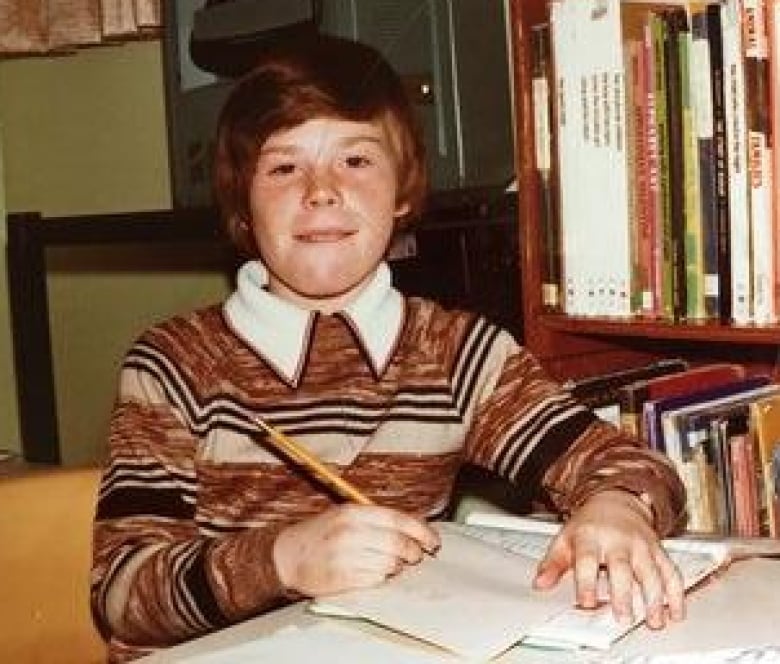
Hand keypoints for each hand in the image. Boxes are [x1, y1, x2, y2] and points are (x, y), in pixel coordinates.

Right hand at [272, 504, 439, 596]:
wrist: (287, 555)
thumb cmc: (320, 534)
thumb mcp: (345, 515)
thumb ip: (377, 519)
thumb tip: (414, 526)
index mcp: (353, 512)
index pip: (398, 519)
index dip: (421, 531)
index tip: (433, 540)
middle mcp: (350, 532)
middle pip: (398, 543)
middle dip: (414, 552)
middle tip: (417, 556)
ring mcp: (345, 556)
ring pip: (389, 564)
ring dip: (398, 567)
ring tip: (394, 565)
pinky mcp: (341, 578)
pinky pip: (375, 580)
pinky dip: (382, 578)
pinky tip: (378, 573)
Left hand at [533, 490, 684, 628]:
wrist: (616, 501)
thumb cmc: (589, 525)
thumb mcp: (565, 539)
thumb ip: (553, 564)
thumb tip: (540, 584)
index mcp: (591, 536)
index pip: (587, 559)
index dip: (586, 581)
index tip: (586, 602)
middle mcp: (618, 540)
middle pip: (622, 566)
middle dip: (624, 593)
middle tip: (622, 616)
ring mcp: (640, 545)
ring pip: (651, 571)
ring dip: (655, 597)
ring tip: (653, 620)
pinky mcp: (658, 551)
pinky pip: (671, 571)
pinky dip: (676, 593)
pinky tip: (675, 612)